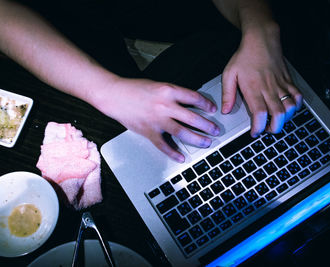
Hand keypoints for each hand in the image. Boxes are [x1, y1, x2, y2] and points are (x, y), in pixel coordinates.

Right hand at [93, 77, 219, 161]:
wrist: (114, 95)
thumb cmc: (135, 89)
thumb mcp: (158, 85)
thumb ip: (174, 94)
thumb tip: (190, 104)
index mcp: (168, 90)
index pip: (194, 97)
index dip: (206, 104)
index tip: (213, 110)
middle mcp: (165, 105)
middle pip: (192, 118)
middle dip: (207, 125)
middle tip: (215, 130)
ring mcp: (157, 120)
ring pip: (182, 132)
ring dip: (197, 139)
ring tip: (206, 142)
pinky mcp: (148, 131)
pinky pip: (164, 145)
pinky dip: (173, 153)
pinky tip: (181, 157)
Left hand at [222, 24, 302, 136]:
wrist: (262, 39)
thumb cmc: (245, 56)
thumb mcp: (229, 74)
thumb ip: (227, 94)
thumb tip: (225, 110)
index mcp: (254, 89)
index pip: (260, 114)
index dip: (259, 127)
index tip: (255, 132)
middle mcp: (269, 88)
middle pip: (278, 115)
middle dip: (274, 128)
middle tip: (267, 130)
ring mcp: (281, 85)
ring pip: (290, 108)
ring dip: (285, 119)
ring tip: (277, 121)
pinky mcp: (289, 81)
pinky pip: (298, 96)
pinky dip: (296, 106)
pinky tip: (288, 109)